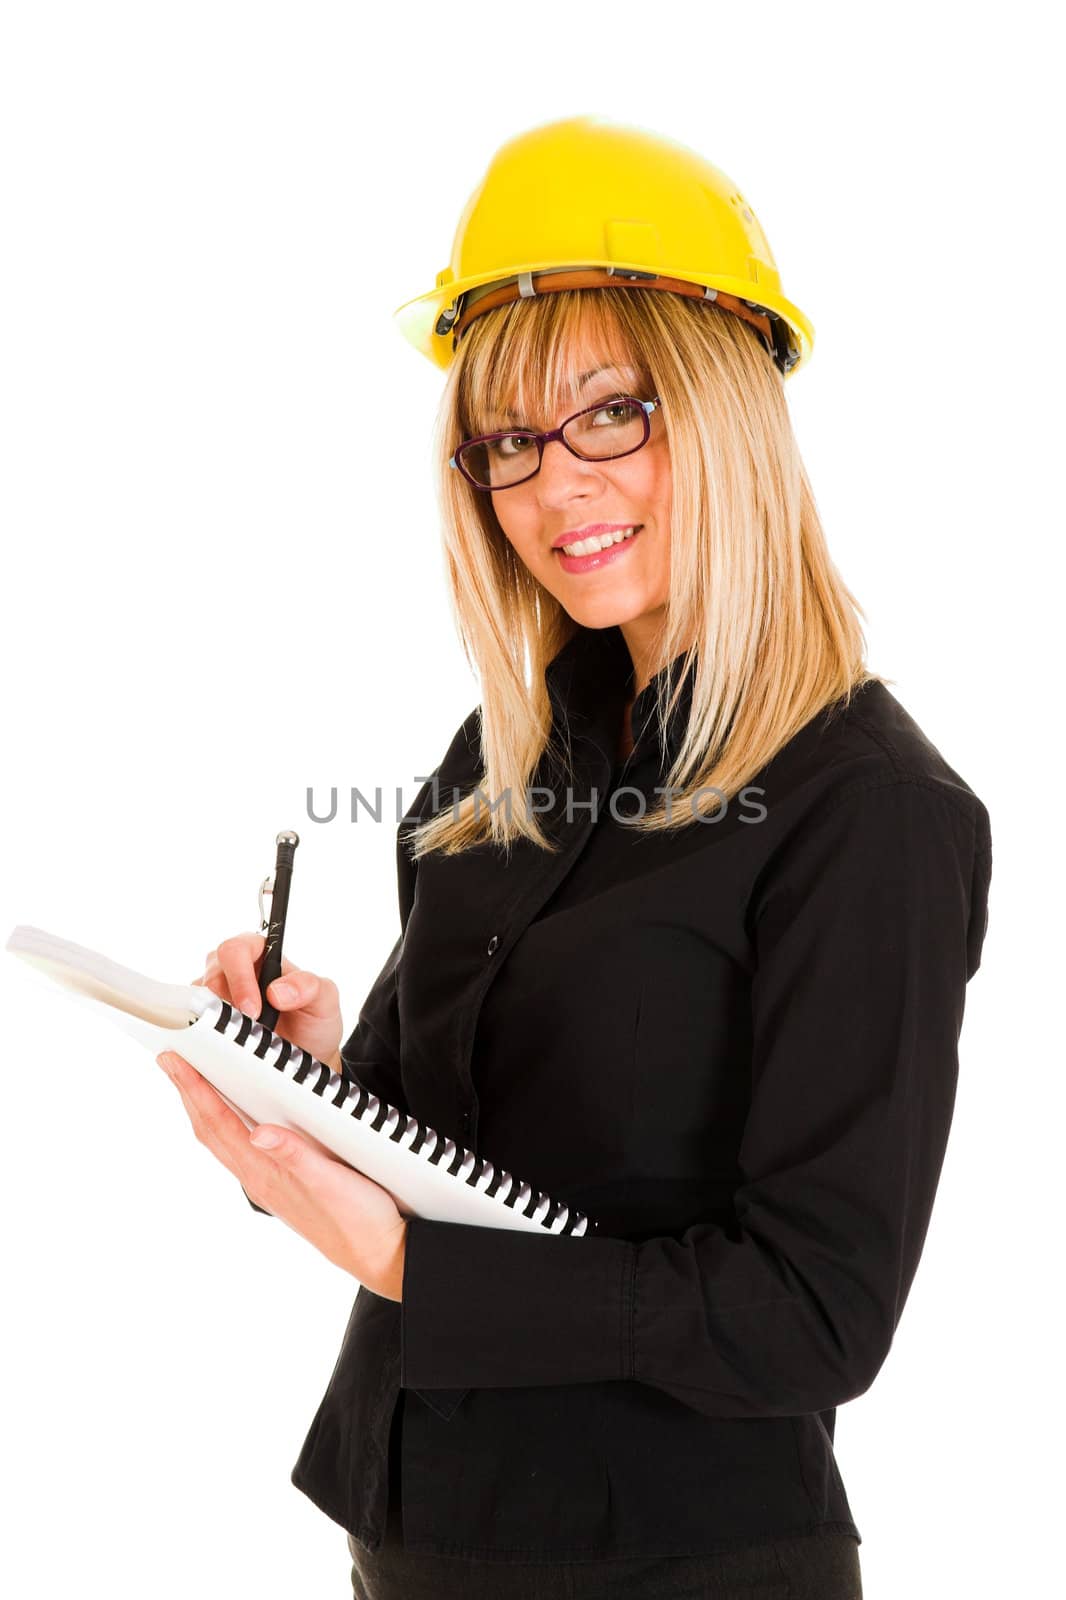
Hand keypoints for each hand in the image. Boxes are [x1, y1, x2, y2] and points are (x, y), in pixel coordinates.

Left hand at [155, 1049, 406, 1299]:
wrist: (380, 1255)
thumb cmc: (361, 1221)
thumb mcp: (333, 1183)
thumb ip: (297, 1157)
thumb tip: (259, 1133)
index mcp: (267, 1175)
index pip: (220, 1124)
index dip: (195, 1090)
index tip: (174, 1061)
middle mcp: (259, 1180)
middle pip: (211, 1131)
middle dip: (189, 1094)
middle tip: (170, 1061)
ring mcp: (268, 1185)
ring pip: (223, 1142)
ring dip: (204, 1109)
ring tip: (193, 1082)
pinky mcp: (282, 1187)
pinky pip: (240, 1151)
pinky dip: (226, 1126)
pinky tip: (236, 1118)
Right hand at [193, 931, 341, 1065]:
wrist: (307, 1056)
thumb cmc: (313, 1020)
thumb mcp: (325, 1001)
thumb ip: (310, 986)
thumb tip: (277, 990)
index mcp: (260, 953)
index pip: (237, 949)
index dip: (239, 977)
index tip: (253, 1009)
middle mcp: (234, 970)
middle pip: (211, 971)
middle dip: (223, 1000)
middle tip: (243, 1028)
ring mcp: (218, 995)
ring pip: (198, 997)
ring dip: (212, 1019)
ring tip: (235, 1040)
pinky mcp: (207, 1021)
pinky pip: (194, 1022)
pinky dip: (204, 1035)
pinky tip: (220, 1048)